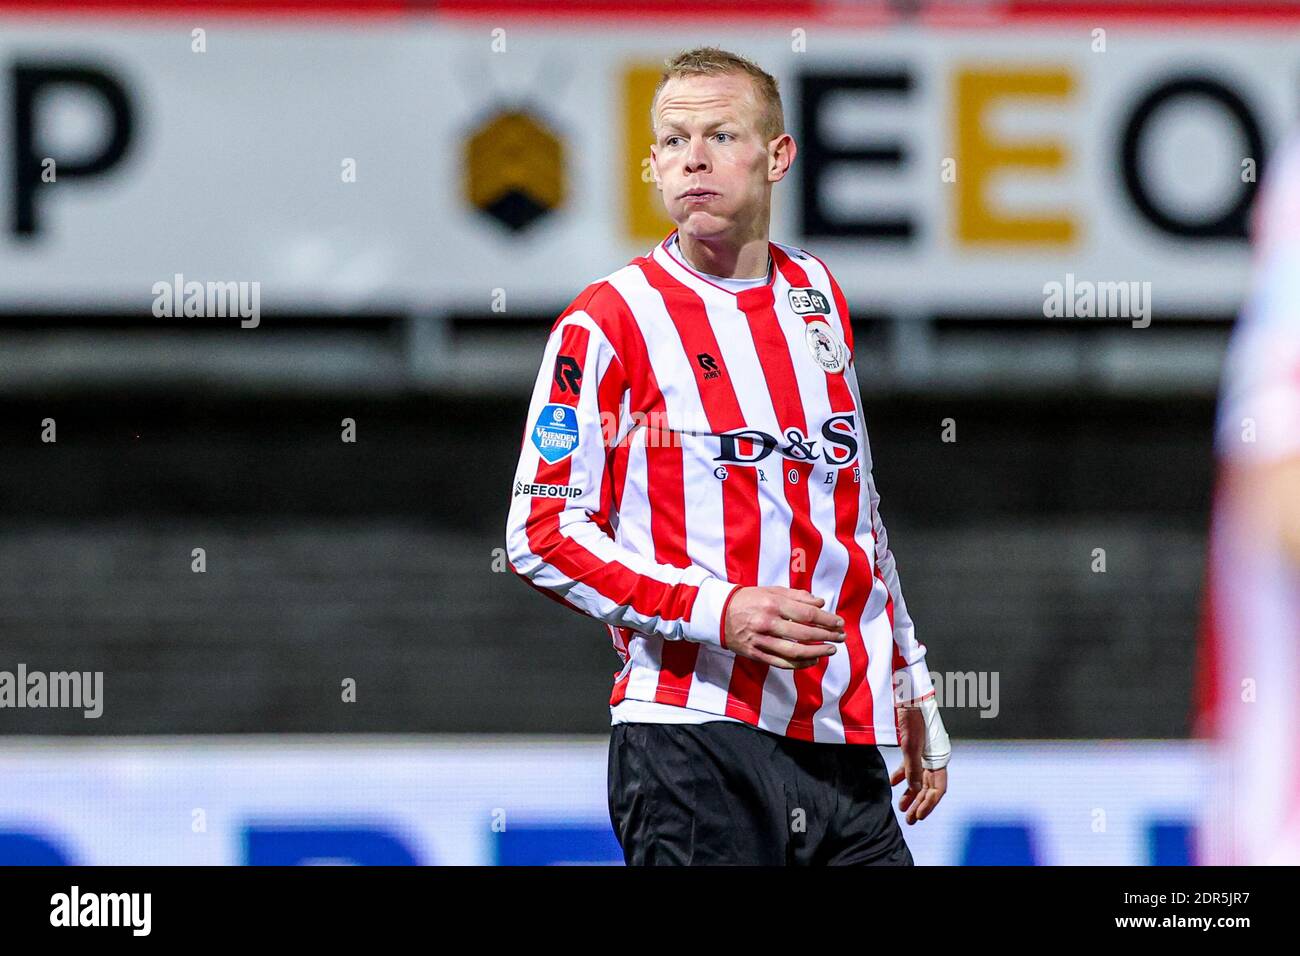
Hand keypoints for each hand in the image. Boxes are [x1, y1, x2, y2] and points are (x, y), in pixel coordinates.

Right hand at [722, 586, 844, 669]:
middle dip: (827, 636)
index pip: (807, 614)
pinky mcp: (755, 654)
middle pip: (804, 633)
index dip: (827, 620)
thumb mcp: (770, 590)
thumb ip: (796, 596)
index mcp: (772, 603)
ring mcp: (761, 640)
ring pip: (795, 651)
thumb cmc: (748, 599)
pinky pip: (782, 662)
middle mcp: (767, 622)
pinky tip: (812, 660)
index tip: (840, 623)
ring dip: (817, 652)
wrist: (717, 614)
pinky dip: (800, 663)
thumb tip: (820, 603)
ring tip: (831, 650)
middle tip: (841, 637)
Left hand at [890, 703, 947, 824]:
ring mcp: (923, 751)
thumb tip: (914, 790)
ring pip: (919, 778)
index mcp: (938, 756)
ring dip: (911, 793)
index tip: (918, 816)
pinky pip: (910, 766)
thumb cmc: (911, 715)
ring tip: (902, 807)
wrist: (905, 691)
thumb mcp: (910, 743)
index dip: (929, 803)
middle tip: (909, 819)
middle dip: (919, 803)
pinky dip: (903, 776)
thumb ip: (912, 767)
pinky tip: (894, 784)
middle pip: (928, 786)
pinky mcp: (912, 745)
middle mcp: (933, 756)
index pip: (938, 787)